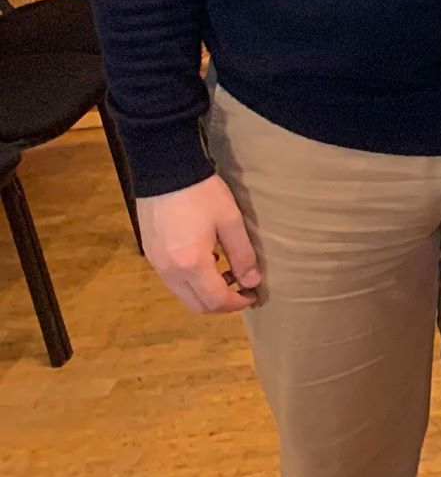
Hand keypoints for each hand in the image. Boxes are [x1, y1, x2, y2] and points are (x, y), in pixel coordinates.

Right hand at [137, 174, 259, 314]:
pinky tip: (207, 259)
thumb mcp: (230, 221)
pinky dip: (192, 280)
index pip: (215, 301)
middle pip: (196, 304)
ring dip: (206, 292)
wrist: (165, 172)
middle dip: (221, 303)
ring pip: (183, 294)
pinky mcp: (151, 253)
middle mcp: (169, 271)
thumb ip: (243, 254)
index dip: (237, 303)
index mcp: (191, 265)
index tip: (253, 294)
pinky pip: (173, 280)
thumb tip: (252, 281)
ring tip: (227, 272)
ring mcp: (156, 264)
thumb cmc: (202, 194)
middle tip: (242, 289)